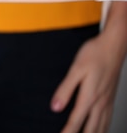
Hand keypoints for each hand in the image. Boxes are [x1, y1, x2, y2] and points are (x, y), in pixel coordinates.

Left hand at [51, 2, 126, 132]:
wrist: (114, 45)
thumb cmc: (94, 54)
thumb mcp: (76, 69)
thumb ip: (65, 89)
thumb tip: (55, 107)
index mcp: (90, 96)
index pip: (77, 120)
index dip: (68, 132)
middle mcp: (101, 102)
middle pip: (92, 128)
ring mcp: (108, 101)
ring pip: (102, 126)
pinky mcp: (111, 98)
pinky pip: (108, 119)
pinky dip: (103, 128)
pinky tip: (100, 130)